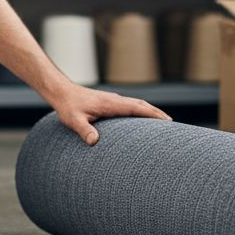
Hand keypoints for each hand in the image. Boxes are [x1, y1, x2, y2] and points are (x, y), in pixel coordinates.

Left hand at [50, 84, 170, 145]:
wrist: (62, 93)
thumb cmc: (68, 107)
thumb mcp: (74, 120)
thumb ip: (84, 130)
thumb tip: (94, 141)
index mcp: (111, 104)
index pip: (137, 107)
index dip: (153, 114)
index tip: (167, 121)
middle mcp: (115, 100)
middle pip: (142, 105)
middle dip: (157, 114)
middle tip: (172, 125)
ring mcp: (113, 100)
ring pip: (137, 104)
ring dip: (150, 112)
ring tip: (163, 124)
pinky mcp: (110, 103)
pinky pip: (130, 106)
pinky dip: (141, 111)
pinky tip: (142, 121)